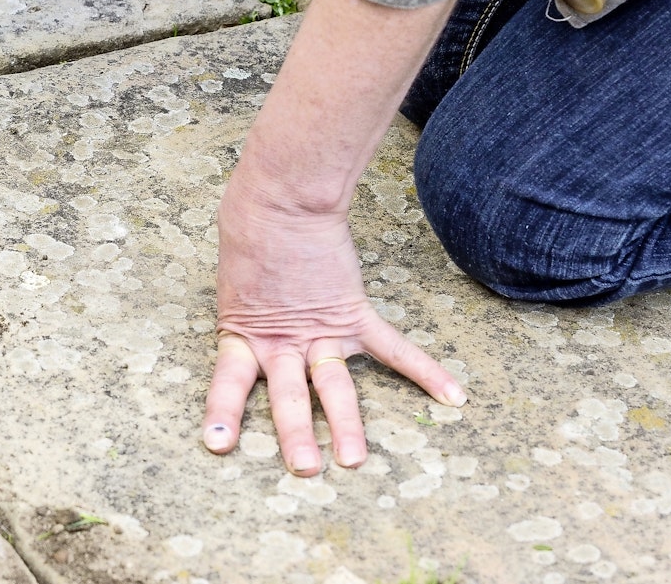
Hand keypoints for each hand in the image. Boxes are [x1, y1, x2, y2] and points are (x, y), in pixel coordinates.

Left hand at [201, 170, 466, 475]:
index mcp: (242, 332)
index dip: (223, 414)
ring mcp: (319, 329)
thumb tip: (244, 316)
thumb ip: (242, 311)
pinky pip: (394, 347)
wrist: (281, 199)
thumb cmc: (249, 232)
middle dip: (296, 436)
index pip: (229, 382)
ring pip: (336, 385)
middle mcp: (281, 340)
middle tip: (304, 470)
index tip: (216, 445)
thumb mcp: (232, 282)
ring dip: (347, 424)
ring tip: (354, 461)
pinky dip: (426, 371)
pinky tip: (453, 397)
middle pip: (290, 395)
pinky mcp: (353, 313)